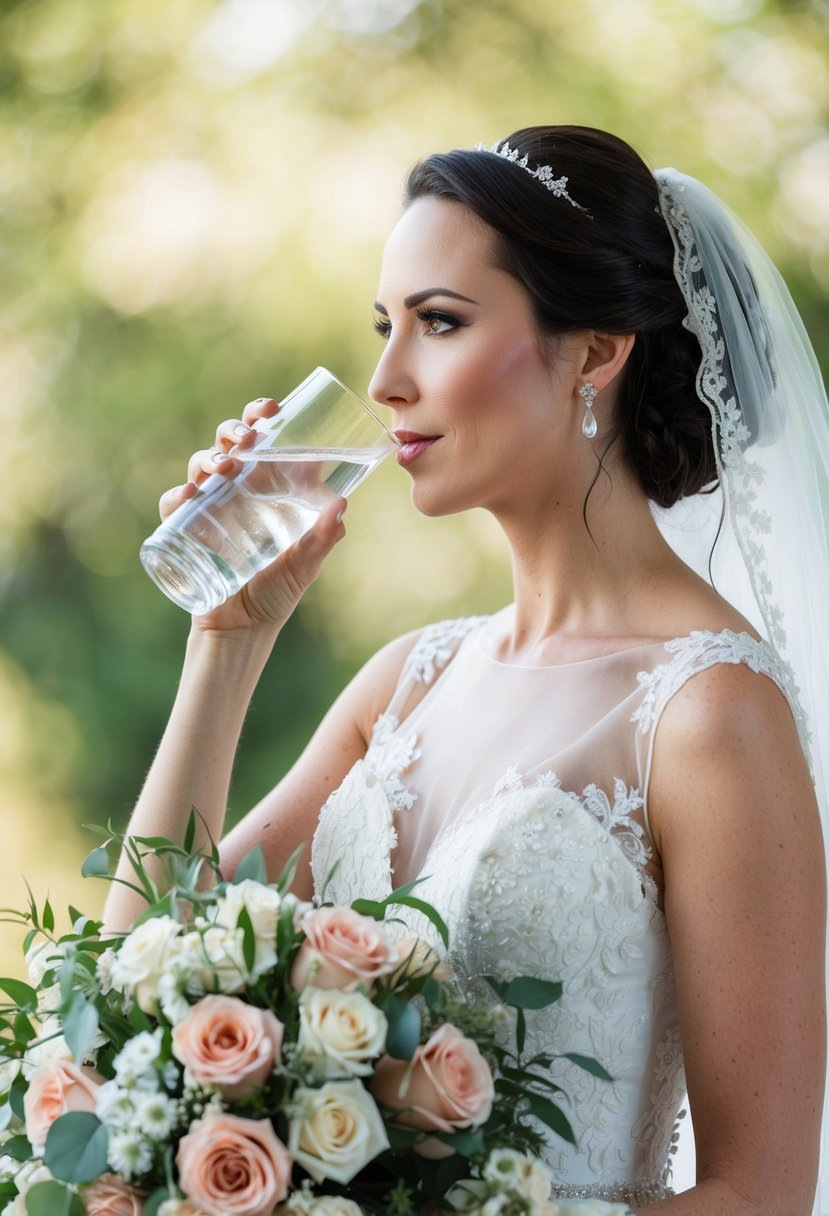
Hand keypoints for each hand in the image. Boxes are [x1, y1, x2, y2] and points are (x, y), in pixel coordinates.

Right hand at [160, 397, 346, 635]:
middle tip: (248, 436)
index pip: (263, 442)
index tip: (272, 408)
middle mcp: (236, 490)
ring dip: (210, 457)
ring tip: (226, 465)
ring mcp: (209, 507)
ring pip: (201, 465)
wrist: (243, 630)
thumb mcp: (306, 564)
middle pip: (229, 444)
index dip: (262, 417)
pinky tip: (189, 495)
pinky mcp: (185, 530)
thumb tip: (341, 507)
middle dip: (235, 430)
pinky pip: (174, 504)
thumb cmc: (277, 592)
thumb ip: (323, 538)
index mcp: (266, 488)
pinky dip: (178, 495)